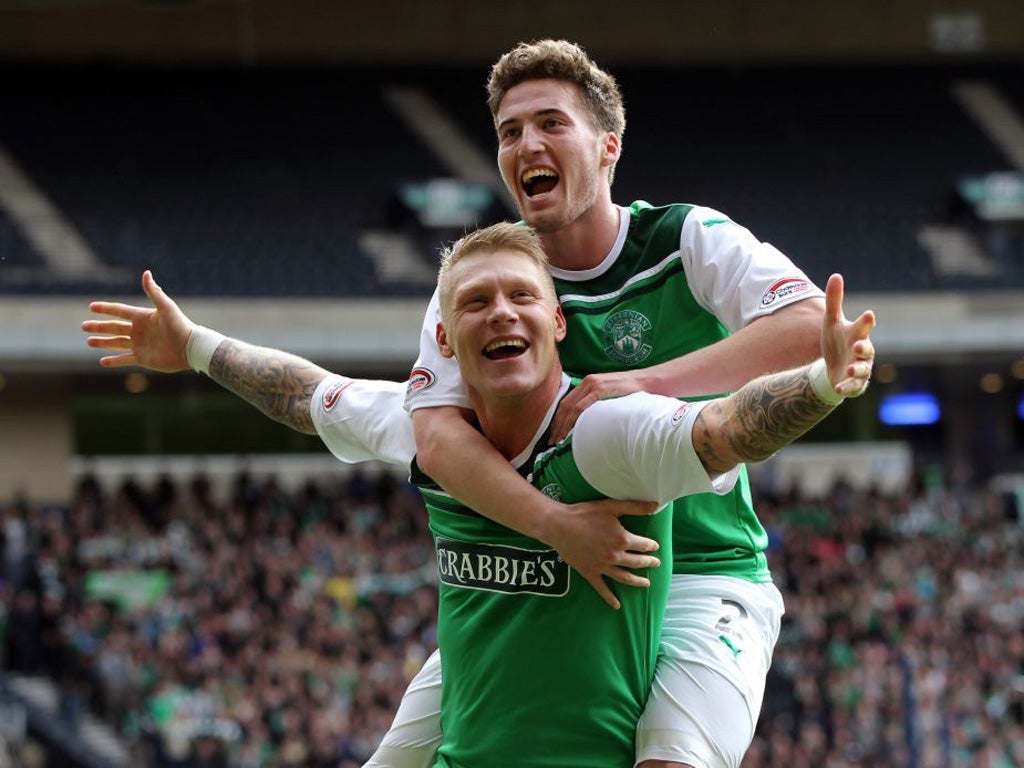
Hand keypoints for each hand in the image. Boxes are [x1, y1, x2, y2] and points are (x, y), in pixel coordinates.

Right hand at [82, 270, 195, 372]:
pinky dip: (114, 361)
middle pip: (114, 328)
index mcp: (143, 317)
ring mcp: (140, 345)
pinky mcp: (143, 358)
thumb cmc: (180, 326)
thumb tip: (146, 273)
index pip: (119, 311)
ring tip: (89, 341)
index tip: (91, 307)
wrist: (189, 348)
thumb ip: (154, 292)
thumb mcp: (166, 307)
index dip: (106, 309)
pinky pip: (124, 359)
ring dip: (103, 343)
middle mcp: (139, 330)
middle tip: (83, 326)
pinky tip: (102, 362)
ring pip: (116, 343)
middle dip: (99, 327)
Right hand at [541, 499, 660, 608]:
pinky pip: (602, 589)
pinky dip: (610, 598)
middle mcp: (615, 556)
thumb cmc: (584, 514)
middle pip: (637, 562)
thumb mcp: (611, 506)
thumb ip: (634, 507)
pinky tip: (617, 605)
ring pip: (625, 577)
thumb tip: (655, 505)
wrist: (559, 526)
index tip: (654, 546)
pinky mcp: (590, 573)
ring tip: (646, 584)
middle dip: (648, 562)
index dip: (651, 545)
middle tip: (655, 563)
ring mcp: (603, 567)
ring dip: (637, 581)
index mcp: (622, 539)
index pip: (643, 545)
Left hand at [549, 371, 646, 443]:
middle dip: (556, 425)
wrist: (646, 381)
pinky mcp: (600, 389)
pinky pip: (583, 406)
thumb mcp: (608, 396)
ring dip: (562, 424)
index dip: (558, 419)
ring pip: (570, 407)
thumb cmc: (630, 392)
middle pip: (565, 406)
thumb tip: (587, 422)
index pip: (566, 403)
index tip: (554, 433)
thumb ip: (597, 404)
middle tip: (552, 441)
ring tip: (558, 439)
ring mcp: (593, 385)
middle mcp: (587, 382)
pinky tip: (570, 430)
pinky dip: (574, 418)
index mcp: (587, 384)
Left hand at [821, 273, 875, 397]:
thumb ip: (835, 300)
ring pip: (863, 369)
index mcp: (857, 334)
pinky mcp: (854, 383)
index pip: (864, 326)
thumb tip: (836, 275)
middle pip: (867, 349)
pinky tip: (838, 388)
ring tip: (851, 369)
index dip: (866, 321)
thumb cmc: (836, 341)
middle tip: (858, 346)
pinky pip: (852, 386)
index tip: (868, 315)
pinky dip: (846, 387)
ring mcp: (859, 368)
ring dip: (858, 369)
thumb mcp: (831, 321)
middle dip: (864, 347)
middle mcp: (862, 351)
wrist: (833, 367)